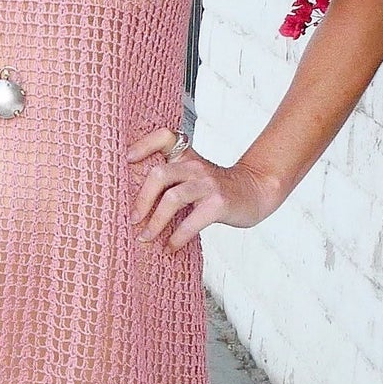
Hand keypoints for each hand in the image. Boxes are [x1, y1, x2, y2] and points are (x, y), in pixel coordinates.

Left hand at [126, 126, 282, 252]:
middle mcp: (195, 166)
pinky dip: (177, 238)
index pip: (164, 136)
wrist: (256, 192)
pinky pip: (191, 221)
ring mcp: (208, 184)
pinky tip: (170, 247)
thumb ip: (170, 179)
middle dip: (141, 200)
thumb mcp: (193, 175)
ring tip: (145, 237)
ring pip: (172, 198)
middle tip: (133, 220)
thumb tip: (134, 203)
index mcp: (186, 156)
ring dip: (155, 222)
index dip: (143, 144)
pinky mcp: (218, 203)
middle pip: (159, 174)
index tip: (126, 160)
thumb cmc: (216, 189)